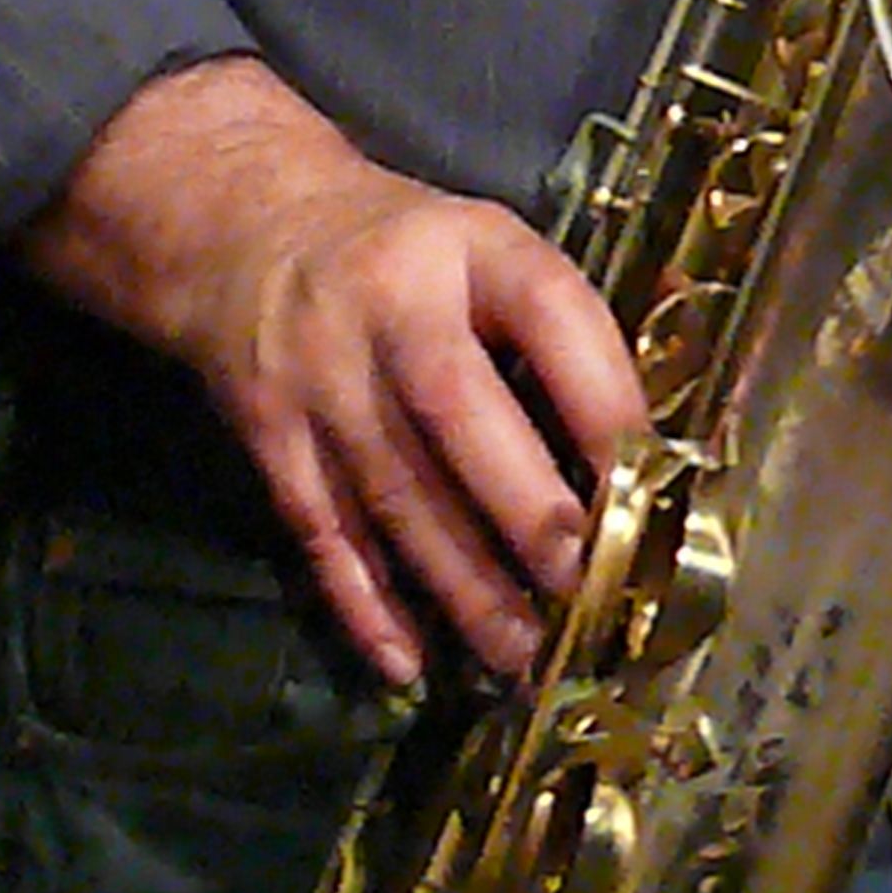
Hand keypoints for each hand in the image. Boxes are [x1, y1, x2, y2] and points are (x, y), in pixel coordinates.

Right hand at [21, 59, 648, 688]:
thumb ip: (554, 331)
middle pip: (457, 413)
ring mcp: (320, 376)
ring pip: (394, 494)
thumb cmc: (405, 255)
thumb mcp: (487, 248)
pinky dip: (363, 602)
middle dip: (527, 513)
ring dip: (462, 586)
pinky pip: (321, 530)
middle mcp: (389, 307)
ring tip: (524, 657)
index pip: (549, 311)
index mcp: (468, 248)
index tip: (648, 487)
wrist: (243, 230)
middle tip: (587, 593)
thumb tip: (643, 460)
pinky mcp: (268, 435)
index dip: (602, 399)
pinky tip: (409, 663)